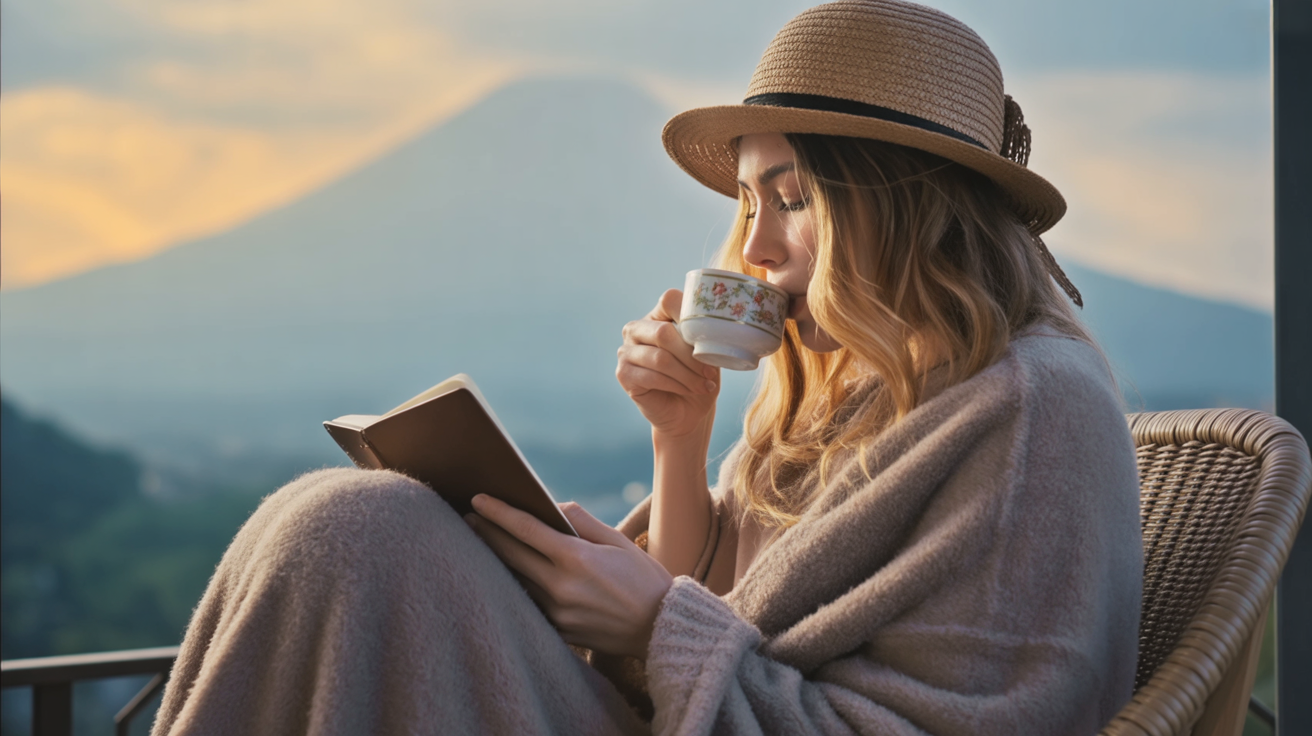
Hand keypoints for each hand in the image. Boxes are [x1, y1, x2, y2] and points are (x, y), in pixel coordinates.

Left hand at [466, 494, 673, 658]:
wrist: (661, 629)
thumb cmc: (643, 579)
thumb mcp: (618, 540)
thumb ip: (581, 520)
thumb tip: (550, 506)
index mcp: (577, 558)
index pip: (525, 529)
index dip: (498, 513)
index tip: (477, 499)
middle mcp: (561, 587)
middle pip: (511, 555)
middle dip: (486, 533)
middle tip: (466, 517)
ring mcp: (557, 613)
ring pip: (515, 581)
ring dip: (495, 560)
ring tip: (478, 542)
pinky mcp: (559, 632)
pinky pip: (528, 604)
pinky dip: (515, 586)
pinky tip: (504, 574)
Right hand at [616, 289, 719, 438]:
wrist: (687, 413)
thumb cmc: (698, 378)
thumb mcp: (706, 353)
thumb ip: (705, 336)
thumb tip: (715, 327)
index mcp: (656, 316)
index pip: (669, 300)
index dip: (691, 314)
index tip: (711, 335)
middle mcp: (636, 329)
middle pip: (663, 332)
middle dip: (690, 355)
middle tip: (709, 371)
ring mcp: (625, 351)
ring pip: (660, 358)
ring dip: (687, 374)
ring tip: (703, 385)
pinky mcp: (623, 374)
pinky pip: (652, 377)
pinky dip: (676, 385)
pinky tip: (689, 390)